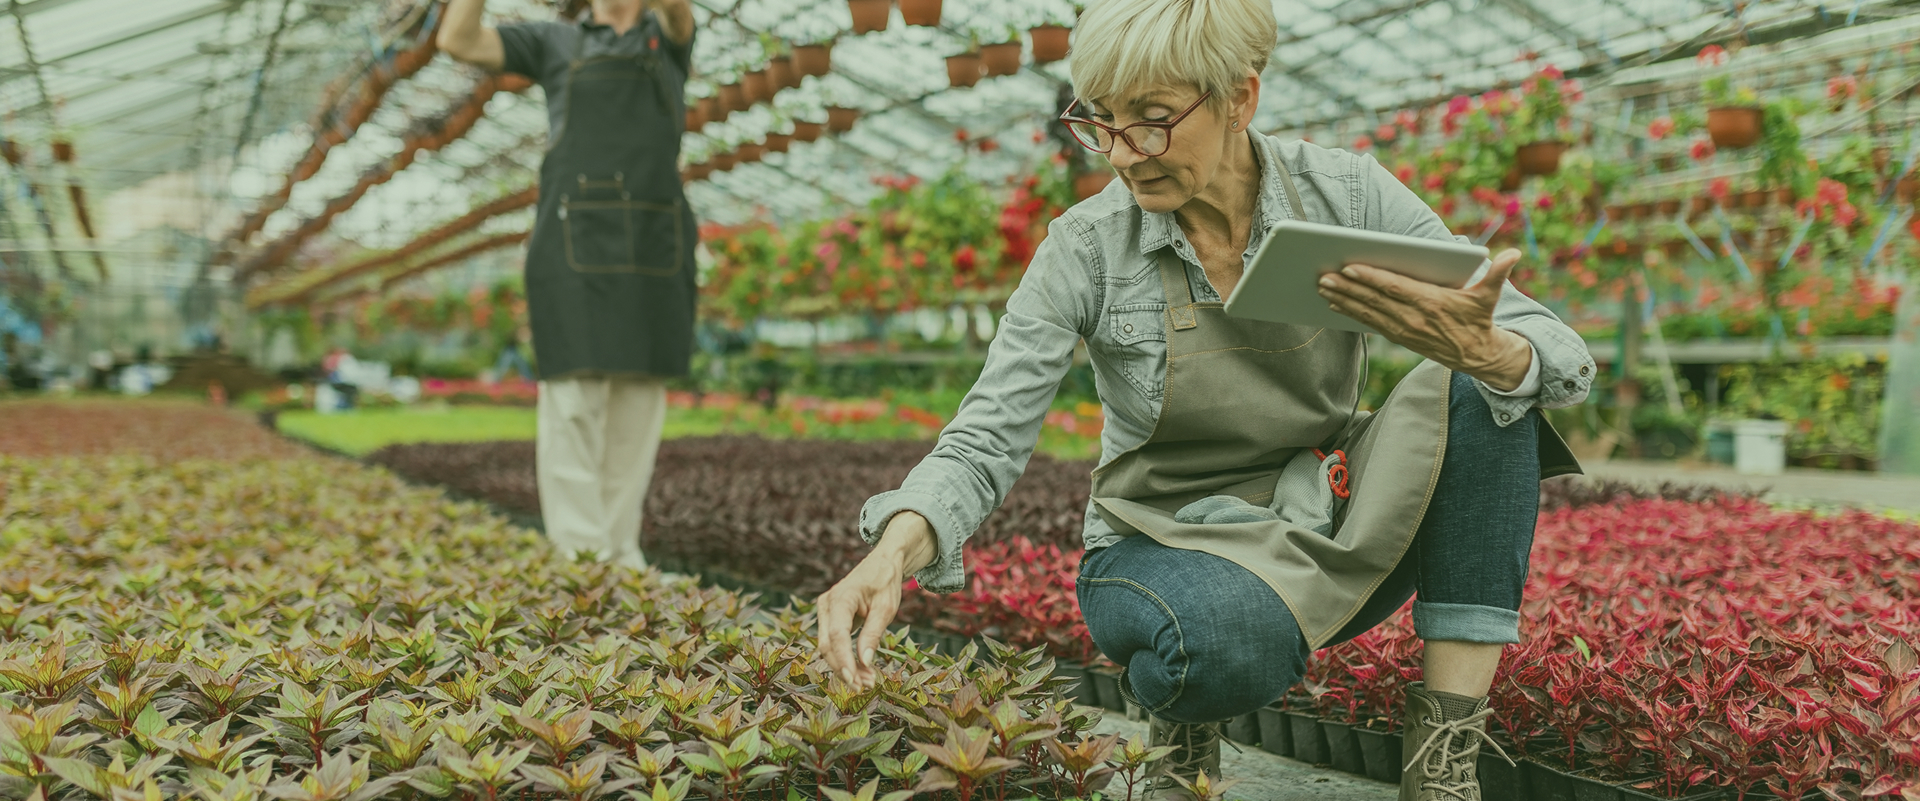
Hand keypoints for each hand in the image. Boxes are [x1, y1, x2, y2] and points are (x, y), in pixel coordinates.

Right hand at [814, 512, 934, 690]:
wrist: (882, 562)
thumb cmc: (885, 582)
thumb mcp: (885, 608)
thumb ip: (873, 635)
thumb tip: (864, 663)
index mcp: (841, 598)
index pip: (837, 636)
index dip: (844, 661)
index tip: (855, 682)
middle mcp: (826, 604)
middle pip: (828, 645)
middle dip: (844, 668)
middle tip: (865, 687)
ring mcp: (825, 610)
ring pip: (828, 646)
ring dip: (844, 666)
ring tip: (866, 681)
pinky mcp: (829, 616)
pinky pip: (833, 641)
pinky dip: (844, 657)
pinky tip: (860, 670)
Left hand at [1315, 247, 1531, 389]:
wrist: (1479, 357)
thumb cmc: (1480, 320)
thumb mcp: (1490, 297)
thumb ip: (1498, 274)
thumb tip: (1513, 254)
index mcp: (1432, 303)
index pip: (1395, 288)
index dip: (1372, 278)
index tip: (1349, 268)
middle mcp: (1414, 318)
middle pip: (1375, 300)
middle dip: (1347, 288)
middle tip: (1322, 276)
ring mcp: (1404, 330)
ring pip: (1368, 313)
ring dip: (1343, 300)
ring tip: (1322, 288)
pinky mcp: (1400, 337)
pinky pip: (1371, 324)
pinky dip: (1352, 314)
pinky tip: (1335, 305)